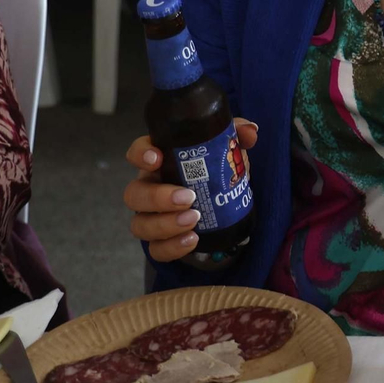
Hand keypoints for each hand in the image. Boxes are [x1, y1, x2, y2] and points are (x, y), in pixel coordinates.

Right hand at [124, 119, 258, 261]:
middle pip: (133, 194)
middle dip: (157, 197)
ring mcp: (151, 217)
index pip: (138, 153)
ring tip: (194, 219)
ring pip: (140, 224)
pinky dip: (172, 247)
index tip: (156, 158)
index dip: (141, 155)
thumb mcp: (228, 151)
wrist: (224, 209)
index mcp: (161, 162)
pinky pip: (156, 249)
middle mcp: (149, 189)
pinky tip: (193, 239)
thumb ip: (237, 137)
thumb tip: (250, 132)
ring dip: (165, 224)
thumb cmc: (216, 173)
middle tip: (188, 197)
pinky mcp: (161, 241)